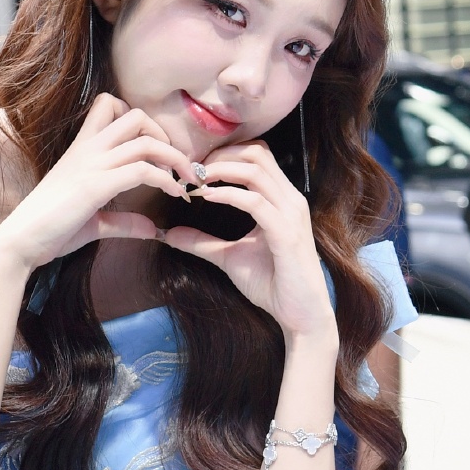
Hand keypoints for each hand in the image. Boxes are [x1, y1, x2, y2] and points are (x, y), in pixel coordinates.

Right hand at [0, 93, 198, 271]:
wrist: (20, 241)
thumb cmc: (50, 230)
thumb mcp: (93, 221)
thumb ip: (123, 220)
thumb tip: (152, 228)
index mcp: (82, 149)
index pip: (108, 105)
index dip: (137, 119)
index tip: (154, 147)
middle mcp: (88, 150)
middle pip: (135, 116)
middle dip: (164, 135)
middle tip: (177, 163)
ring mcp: (92, 165)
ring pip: (145, 140)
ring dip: (175, 157)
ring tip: (187, 179)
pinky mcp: (96, 186)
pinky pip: (142, 169)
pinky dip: (166, 179)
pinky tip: (175, 193)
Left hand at [162, 141, 335, 337]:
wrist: (301, 316)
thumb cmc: (273, 284)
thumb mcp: (230, 257)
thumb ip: (202, 242)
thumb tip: (168, 234)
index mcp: (281, 198)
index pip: (256, 154)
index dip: (224, 153)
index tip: (194, 166)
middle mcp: (289, 199)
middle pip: (256, 152)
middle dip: (220, 155)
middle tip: (191, 169)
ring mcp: (290, 214)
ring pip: (256, 170)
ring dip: (221, 170)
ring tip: (195, 179)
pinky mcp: (286, 234)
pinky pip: (256, 202)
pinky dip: (229, 194)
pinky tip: (207, 197)